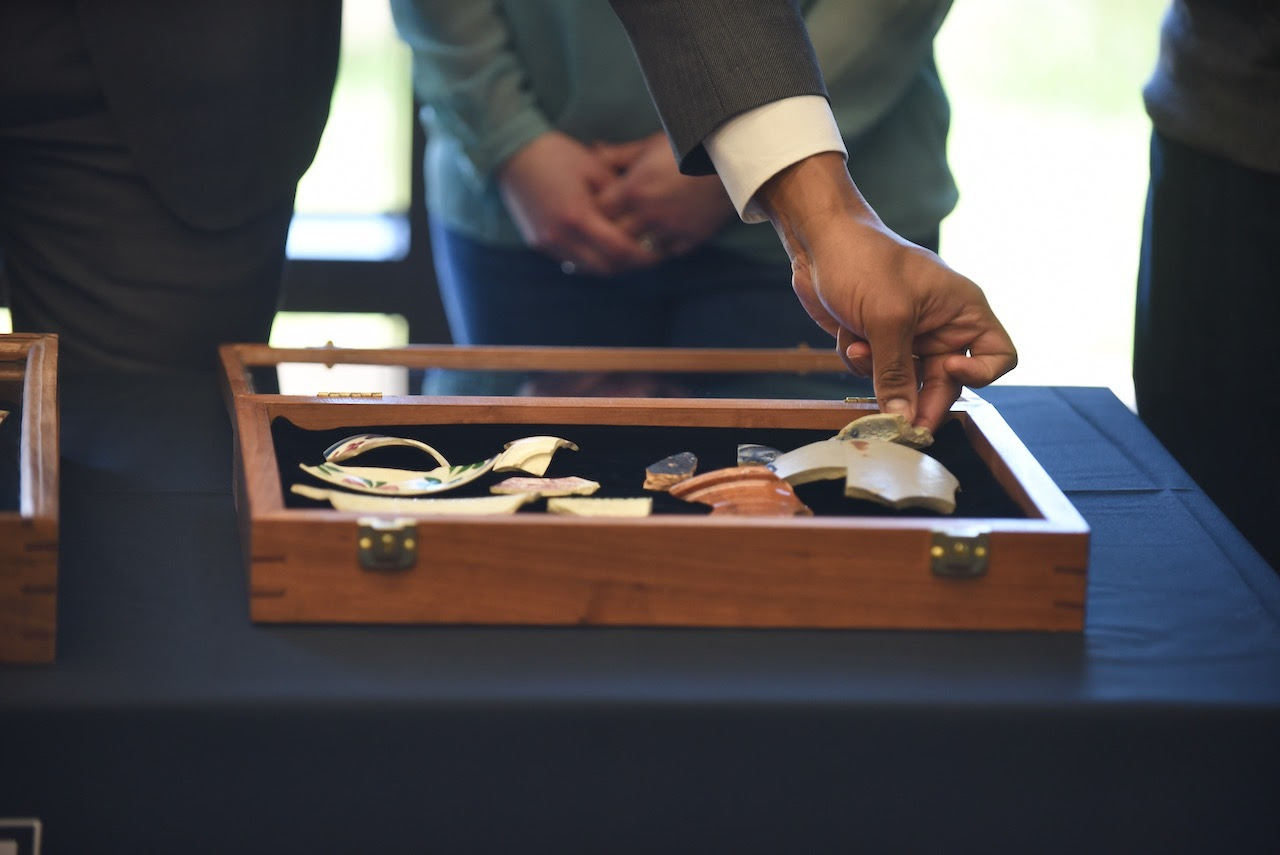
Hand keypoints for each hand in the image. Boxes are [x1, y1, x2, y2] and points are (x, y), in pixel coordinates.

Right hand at [497, 131, 658, 274]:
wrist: (512, 153)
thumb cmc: (556, 154)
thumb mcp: (595, 168)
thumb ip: (619, 196)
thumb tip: (642, 215)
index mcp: (577, 216)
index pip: (619, 250)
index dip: (643, 255)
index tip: (658, 251)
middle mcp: (560, 236)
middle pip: (606, 268)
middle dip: (630, 265)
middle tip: (647, 255)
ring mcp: (547, 243)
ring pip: (588, 269)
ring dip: (610, 265)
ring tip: (627, 253)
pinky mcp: (538, 244)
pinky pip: (571, 262)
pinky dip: (590, 260)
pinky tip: (602, 249)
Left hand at [592, 132, 734, 256]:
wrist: (733, 156)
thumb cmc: (689, 145)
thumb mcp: (650, 145)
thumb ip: (619, 155)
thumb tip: (593, 151)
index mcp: (633, 190)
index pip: (597, 212)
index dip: (592, 211)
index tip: (593, 208)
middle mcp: (648, 214)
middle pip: (613, 236)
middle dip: (607, 232)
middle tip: (605, 229)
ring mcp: (669, 230)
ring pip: (637, 251)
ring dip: (631, 246)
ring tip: (627, 239)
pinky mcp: (690, 240)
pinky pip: (665, 254)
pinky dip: (657, 249)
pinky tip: (653, 241)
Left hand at [756, 153, 1016, 430]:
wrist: (817, 240)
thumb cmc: (863, 260)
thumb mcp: (886, 319)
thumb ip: (896, 373)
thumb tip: (903, 418)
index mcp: (962, 310)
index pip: (998, 355)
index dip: (981, 374)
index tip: (949, 373)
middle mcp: (942, 326)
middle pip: (947, 382)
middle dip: (920, 400)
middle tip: (900, 427)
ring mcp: (909, 335)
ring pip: (906, 382)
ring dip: (880, 374)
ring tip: (859, 347)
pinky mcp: (878, 340)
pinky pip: (877, 372)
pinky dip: (861, 360)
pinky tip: (847, 338)